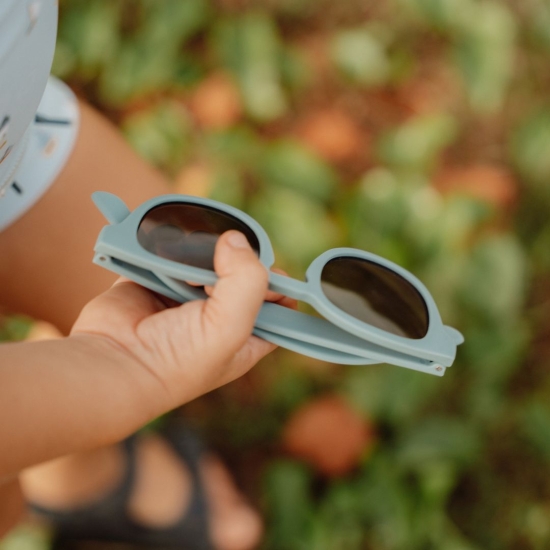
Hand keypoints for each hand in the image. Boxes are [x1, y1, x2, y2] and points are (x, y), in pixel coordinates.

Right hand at [71, 231, 292, 411]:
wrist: (113, 363)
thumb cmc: (176, 359)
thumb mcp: (230, 328)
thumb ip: (247, 280)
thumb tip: (235, 239)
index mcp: (246, 336)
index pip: (278, 304)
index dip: (279, 285)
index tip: (268, 272)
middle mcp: (219, 317)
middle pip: (244, 275)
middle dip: (238, 263)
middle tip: (226, 263)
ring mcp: (187, 298)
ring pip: (209, 261)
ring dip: (205, 254)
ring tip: (195, 268)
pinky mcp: (158, 281)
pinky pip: (174, 254)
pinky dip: (175, 249)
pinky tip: (175, 255)